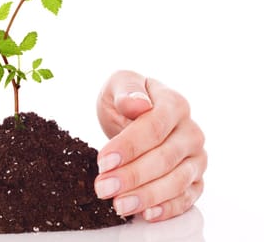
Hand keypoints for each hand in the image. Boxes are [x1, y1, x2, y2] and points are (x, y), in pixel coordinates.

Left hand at [94, 70, 206, 221]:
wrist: (135, 112)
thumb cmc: (127, 98)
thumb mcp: (120, 84)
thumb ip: (127, 91)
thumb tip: (138, 103)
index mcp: (174, 104)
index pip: (154, 127)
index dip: (129, 146)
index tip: (103, 161)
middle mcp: (190, 131)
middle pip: (165, 158)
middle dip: (132, 175)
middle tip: (104, 187)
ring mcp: (195, 156)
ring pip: (177, 181)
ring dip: (147, 196)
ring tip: (119, 204)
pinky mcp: (195, 178)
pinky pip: (187, 197)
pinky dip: (169, 208)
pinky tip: (147, 214)